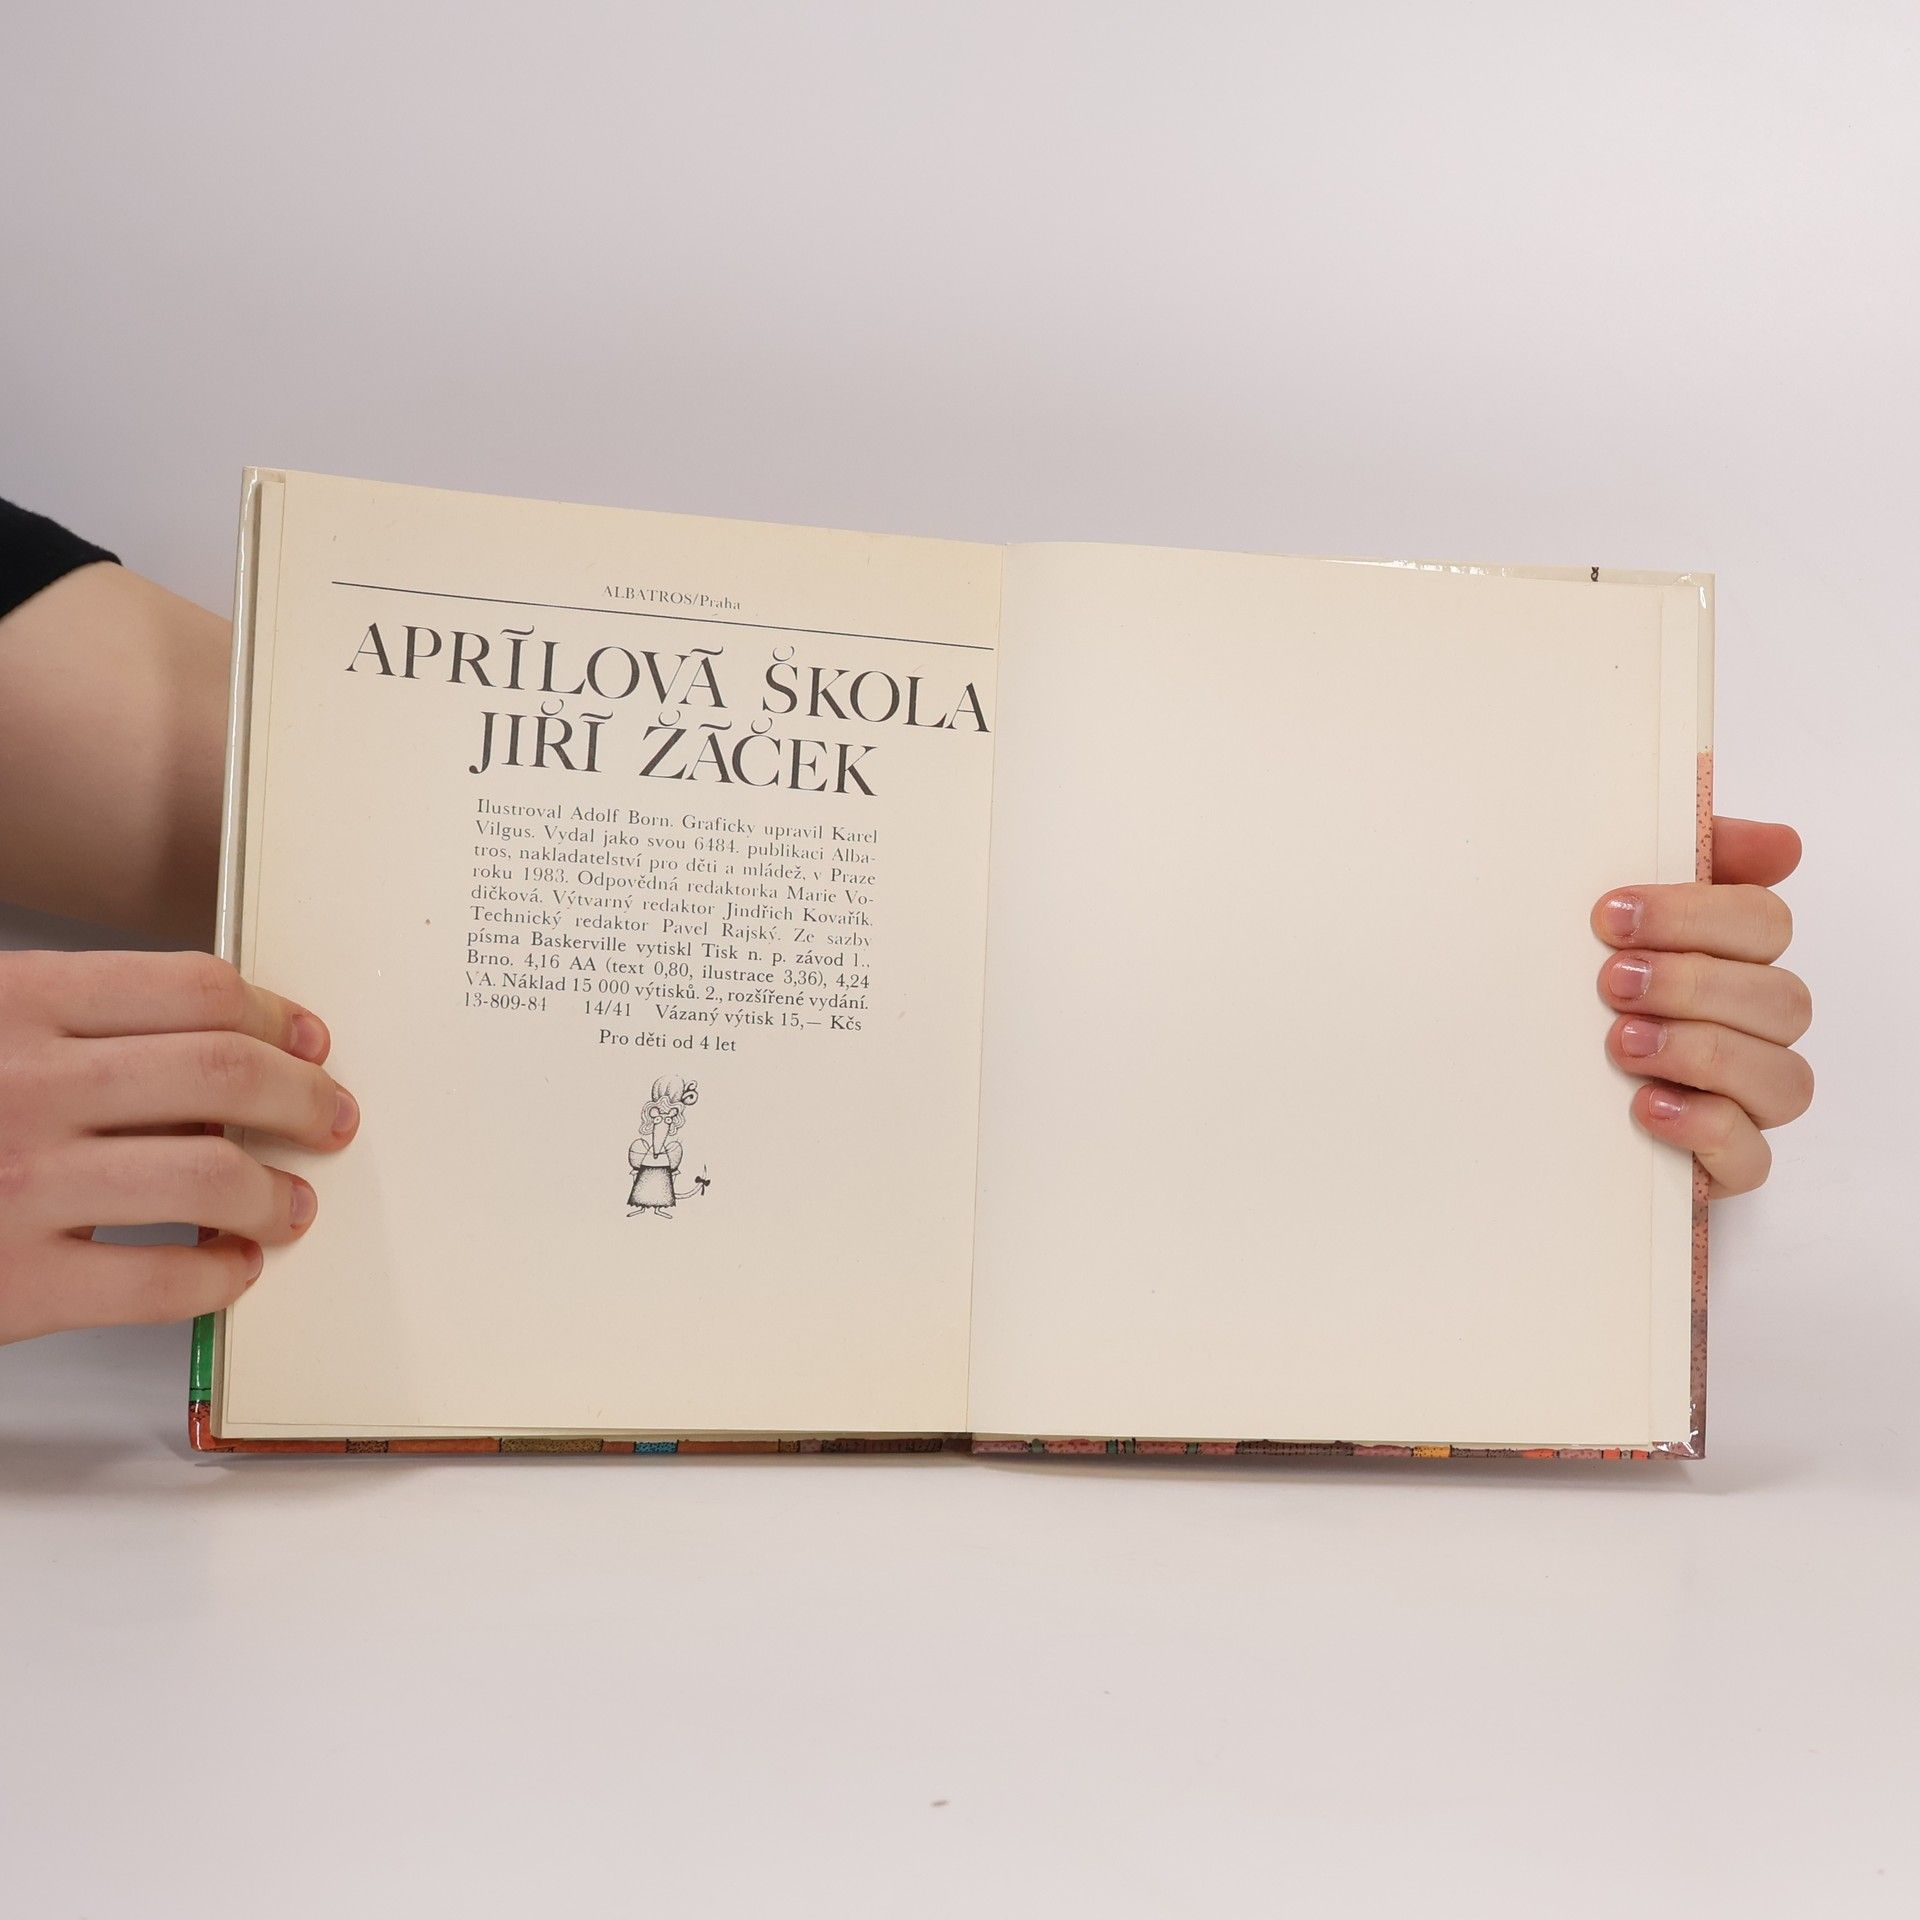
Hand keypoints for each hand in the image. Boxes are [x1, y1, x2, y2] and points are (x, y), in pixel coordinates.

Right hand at [0, 950, 358, 1342]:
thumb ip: (71, 1029)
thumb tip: (217, 1058)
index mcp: (13, 1004)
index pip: (194, 990)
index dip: (276, 1015)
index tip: (310, 1040)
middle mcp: (24, 1083)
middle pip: (223, 1071)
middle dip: (303, 1095)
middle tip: (332, 1117)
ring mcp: (18, 1185)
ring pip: (209, 1172)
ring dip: (275, 1189)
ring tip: (290, 1201)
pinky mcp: (12, 1285)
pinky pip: (161, 1281)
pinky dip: (219, 1276)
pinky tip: (229, 1267)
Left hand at [1593, 816, 1811, 1197]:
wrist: (1509, 1091)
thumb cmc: (1567, 992)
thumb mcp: (1600, 921)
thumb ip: (1678, 859)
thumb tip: (1781, 844)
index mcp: (1728, 958)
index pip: (1762, 921)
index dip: (1696, 914)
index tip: (1610, 916)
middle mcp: (1749, 1026)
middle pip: (1782, 997)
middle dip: (1694, 984)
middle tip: (1611, 982)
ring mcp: (1743, 1098)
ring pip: (1784, 1077)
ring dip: (1703, 1052)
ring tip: (1621, 1043)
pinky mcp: (1722, 1162)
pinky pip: (1752, 1156)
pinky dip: (1705, 1127)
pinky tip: (1646, 1106)